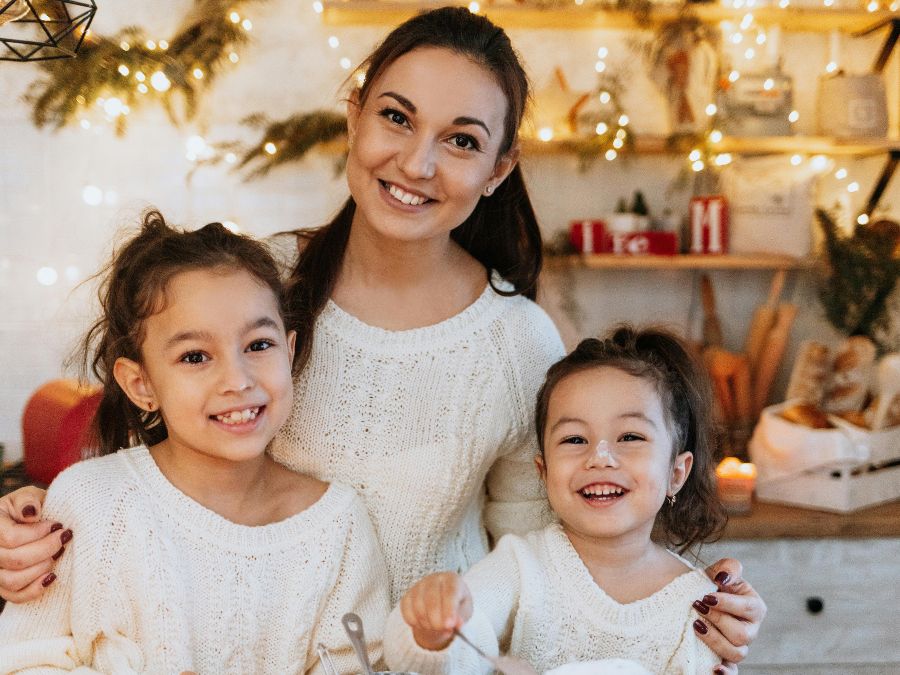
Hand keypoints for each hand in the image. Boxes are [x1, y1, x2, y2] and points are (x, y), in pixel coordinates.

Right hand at [0, 486, 68, 602]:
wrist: (31, 523)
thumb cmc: (30, 508)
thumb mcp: (29, 496)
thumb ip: (28, 500)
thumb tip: (31, 513)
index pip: (11, 537)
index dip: (38, 533)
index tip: (57, 525)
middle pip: (15, 560)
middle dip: (46, 549)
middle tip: (64, 538)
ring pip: (13, 580)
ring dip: (42, 567)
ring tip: (58, 553)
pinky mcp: (3, 586)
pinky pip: (16, 596)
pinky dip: (35, 589)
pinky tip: (52, 576)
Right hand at [399, 572, 472, 650]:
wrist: (442, 605)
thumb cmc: (457, 606)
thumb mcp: (465, 611)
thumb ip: (462, 617)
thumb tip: (457, 624)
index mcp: (451, 579)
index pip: (450, 592)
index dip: (449, 609)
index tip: (449, 625)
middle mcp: (433, 579)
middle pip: (431, 600)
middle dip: (437, 621)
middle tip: (443, 630)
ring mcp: (418, 586)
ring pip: (418, 608)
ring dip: (427, 624)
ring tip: (436, 628)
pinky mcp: (407, 596)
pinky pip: (407, 612)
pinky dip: (415, 623)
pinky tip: (424, 625)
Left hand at [694, 558, 766, 664]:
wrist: (695, 598)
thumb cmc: (711, 585)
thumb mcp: (719, 572)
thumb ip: (728, 568)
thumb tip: (724, 577)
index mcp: (754, 608)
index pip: (748, 608)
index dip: (727, 603)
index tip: (706, 596)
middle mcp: (751, 630)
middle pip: (741, 634)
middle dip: (718, 620)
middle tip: (697, 606)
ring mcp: (739, 647)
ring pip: (736, 653)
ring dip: (714, 640)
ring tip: (695, 625)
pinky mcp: (726, 659)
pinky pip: (732, 673)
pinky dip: (725, 673)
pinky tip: (714, 668)